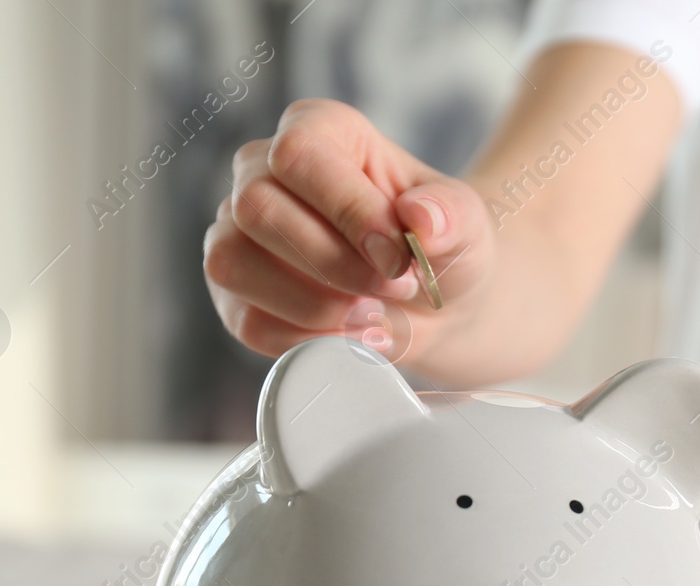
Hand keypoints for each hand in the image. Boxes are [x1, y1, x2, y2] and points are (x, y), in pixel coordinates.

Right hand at [204, 99, 492, 357]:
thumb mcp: (465, 222)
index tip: (397, 258)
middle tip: (393, 290)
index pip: (300, 154)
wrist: (434, 302)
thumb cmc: (439, 246)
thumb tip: (421, 216)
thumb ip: (450, 213)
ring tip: (372, 315)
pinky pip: (245, 320)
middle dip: (334, 266)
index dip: (347, 212)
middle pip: (258, 209)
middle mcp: (262, 170)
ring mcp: (237, 230)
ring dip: (313, 306)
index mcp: (319, 130)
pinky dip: (302, 340)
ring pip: (234, 264)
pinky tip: (348, 337)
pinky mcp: (234, 290)